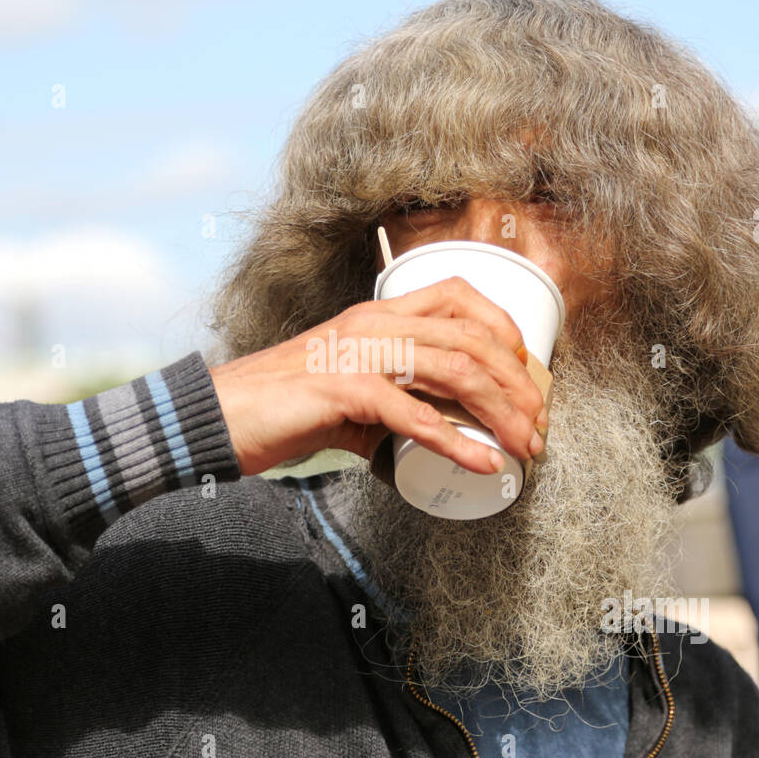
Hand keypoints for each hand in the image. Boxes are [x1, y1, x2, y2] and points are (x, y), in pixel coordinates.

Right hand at [209, 277, 546, 477]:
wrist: (221, 416)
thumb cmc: (284, 406)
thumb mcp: (347, 389)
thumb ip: (390, 399)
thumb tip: (434, 436)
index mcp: (377, 314)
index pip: (456, 294)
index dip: (503, 327)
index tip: (526, 369)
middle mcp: (374, 324)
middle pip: (470, 337)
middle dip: (517, 383)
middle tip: (537, 425)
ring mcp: (360, 353)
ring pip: (455, 370)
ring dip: (500, 412)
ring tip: (523, 446)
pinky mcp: (344, 391)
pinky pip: (416, 417)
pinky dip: (458, 443)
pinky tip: (483, 463)